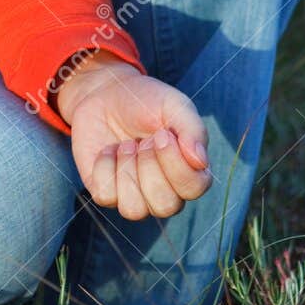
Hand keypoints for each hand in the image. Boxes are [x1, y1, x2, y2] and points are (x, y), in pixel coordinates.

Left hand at [55, 54, 212, 220]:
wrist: (105, 94)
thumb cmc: (146, 101)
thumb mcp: (173, 105)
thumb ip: (192, 130)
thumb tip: (200, 162)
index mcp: (189, 171)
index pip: (193, 188)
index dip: (175, 164)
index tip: (161, 134)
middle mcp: (165, 191)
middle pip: (165, 206)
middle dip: (149, 168)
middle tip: (142, 141)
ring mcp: (134, 195)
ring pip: (134, 210)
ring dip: (127, 171)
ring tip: (126, 146)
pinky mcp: (106, 192)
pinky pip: (105, 196)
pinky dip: (104, 168)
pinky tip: (109, 151)